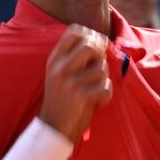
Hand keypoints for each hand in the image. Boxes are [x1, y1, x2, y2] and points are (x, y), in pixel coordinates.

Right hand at [39, 25, 112, 142]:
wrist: (53, 128)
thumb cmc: (63, 99)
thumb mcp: (60, 74)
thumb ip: (75, 57)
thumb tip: (102, 41)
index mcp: (54, 60)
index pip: (73, 32)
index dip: (90, 35)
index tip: (96, 47)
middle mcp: (60, 68)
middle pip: (90, 46)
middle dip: (101, 56)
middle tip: (99, 68)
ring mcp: (69, 83)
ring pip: (101, 69)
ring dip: (103, 80)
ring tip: (94, 90)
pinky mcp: (80, 97)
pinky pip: (106, 87)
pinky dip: (106, 96)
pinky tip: (97, 102)